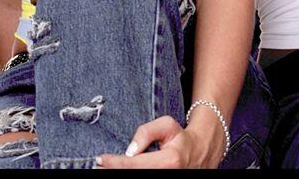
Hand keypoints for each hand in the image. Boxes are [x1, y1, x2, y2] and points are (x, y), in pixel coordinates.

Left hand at [96, 113, 224, 168]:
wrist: (200, 153)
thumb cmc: (181, 138)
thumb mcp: (167, 125)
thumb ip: (147, 132)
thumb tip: (130, 150)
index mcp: (169, 161)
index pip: (134, 164)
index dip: (115, 163)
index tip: (100, 158)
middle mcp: (167, 175)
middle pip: (133, 175)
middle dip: (114, 170)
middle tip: (99, 165)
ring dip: (120, 173)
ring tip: (108, 166)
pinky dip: (129, 174)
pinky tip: (121, 169)